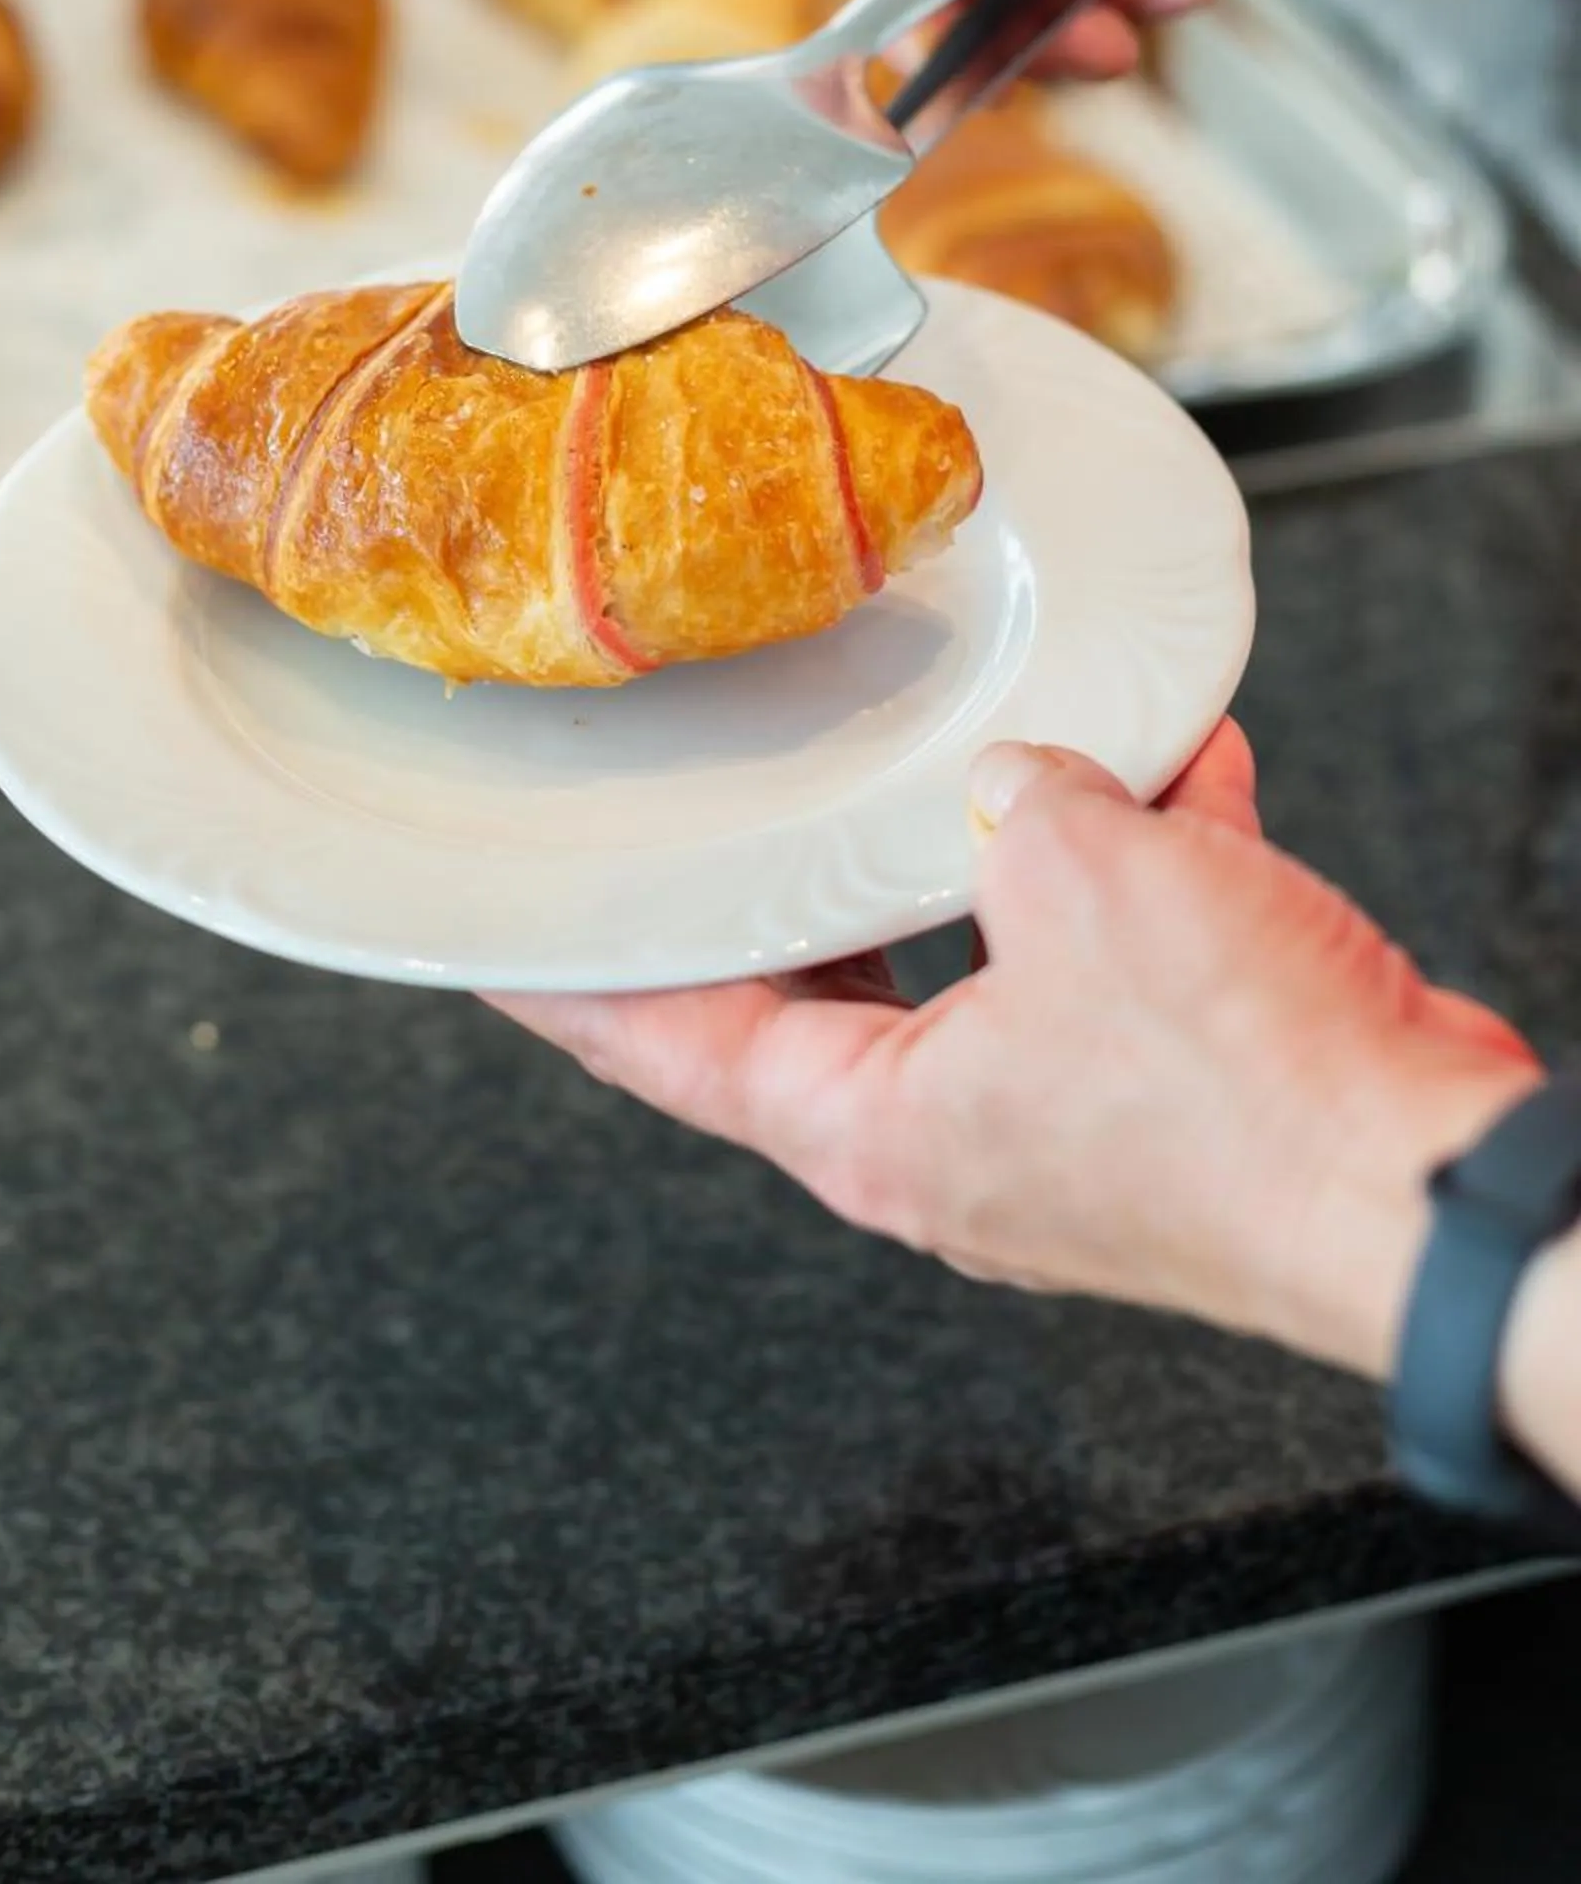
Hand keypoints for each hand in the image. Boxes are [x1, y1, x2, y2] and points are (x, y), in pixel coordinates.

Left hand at [489, 728, 1537, 1378]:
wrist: (1435, 1188)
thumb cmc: (1253, 1101)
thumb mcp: (1090, 886)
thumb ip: (1018, 811)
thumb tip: (1023, 787)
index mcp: (877, 1128)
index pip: (670, 1046)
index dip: (576, 982)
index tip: (500, 941)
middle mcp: (953, 1142)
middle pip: (823, 990)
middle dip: (803, 882)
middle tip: (737, 801)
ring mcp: (1062, 1123)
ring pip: (986, 953)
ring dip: (1002, 844)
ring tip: (992, 747)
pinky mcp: (1168, 1094)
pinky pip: (1117, 953)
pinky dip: (1143, 858)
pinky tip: (1173, 766)